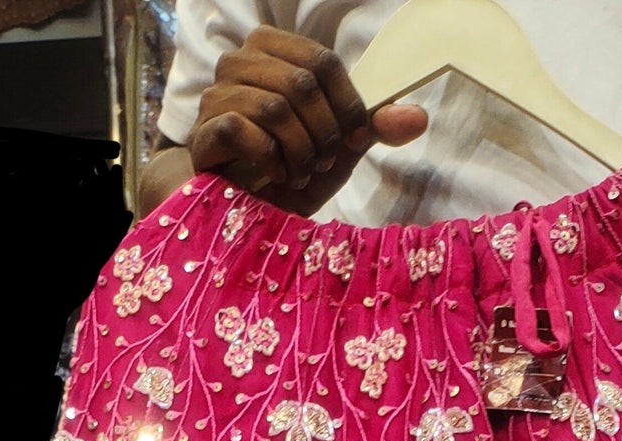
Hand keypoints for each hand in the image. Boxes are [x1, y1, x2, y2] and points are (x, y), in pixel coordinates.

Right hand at [190, 28, 426, 215]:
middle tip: (323, 160)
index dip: (347, 103)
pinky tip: (275, 175)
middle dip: (324, 132)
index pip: (322, 60)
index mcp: (273, 50)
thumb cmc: (292, 168)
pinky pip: (242, 130)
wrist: (249, 209)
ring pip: (274, 107)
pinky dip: (269, 159)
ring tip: (301, 171)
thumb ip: (374, 126)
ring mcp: (216, 95)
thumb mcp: (341, 147)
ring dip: (300, 150)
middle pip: (300, 82)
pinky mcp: (203, 130)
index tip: (355, 138)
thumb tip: (418, 118)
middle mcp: (239, 62)